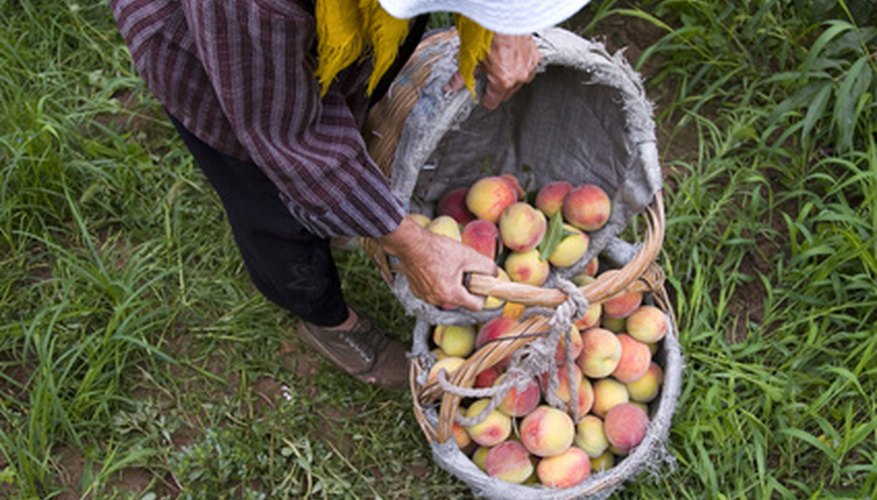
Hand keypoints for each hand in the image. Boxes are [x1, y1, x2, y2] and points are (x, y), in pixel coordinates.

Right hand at [378, 217, 496, 310]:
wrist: (411, 244)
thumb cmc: (437, 249)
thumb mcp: (468, 255)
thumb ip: (486, 266)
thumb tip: (494, 273)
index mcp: (452, 295)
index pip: (476, 305)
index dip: (482, 294)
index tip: (481, 284)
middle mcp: (437, 300)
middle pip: (460, 300)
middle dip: (465, 287)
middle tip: (463, 270)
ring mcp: (425, 297)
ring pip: (446, 295)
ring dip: (451, 285)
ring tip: (449, 267)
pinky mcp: (416, 290)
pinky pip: (433, 291)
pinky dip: (437, 283)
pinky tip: (436, 268)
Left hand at [444, 33, 540, 109]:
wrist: (504, 16)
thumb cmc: (489, 34)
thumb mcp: (470, 59)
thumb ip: (461, 77)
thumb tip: (450, 87)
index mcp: (503, 81)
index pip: (493, 102)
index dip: (484, 100)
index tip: (481, 96)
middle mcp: (518, 77)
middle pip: (505, 94)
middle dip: (496, 88)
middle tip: (487, 77)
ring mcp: (528, 67)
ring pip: (517, 83)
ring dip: (508, 78)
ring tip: (498, 65)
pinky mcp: (534, 57)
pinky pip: (526, 70)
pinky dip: (517, 67)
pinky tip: (508, 59)